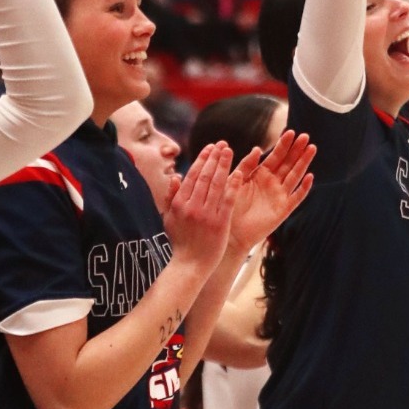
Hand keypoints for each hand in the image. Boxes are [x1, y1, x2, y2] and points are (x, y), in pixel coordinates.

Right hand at [163, 142, 236, 270]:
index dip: (202, 159)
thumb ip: (171, 197)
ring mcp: (206, 214)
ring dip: (223, 165)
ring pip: (216, 184)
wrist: (190, 265)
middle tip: (222, 143)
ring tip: (229, 151)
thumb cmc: (180, 242)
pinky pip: (228, 199)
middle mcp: (192, 206)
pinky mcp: (220, 223)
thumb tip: (176, 176)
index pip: (191, 176)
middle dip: (214, 157)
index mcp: (179, 204)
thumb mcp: (169, 218)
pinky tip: (239, 172)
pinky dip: (233, 185)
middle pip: (204, 176)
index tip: (210, 148)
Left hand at [227, 130, 315, 251]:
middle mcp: (272, 183)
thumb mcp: (235, 181)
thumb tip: (257, 149)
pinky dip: (303, 188)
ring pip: (295, 176)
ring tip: (312, 148)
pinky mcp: (283, 210)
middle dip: (297, 150)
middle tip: (305, 136)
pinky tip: (310, 176)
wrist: (229, 231)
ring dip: (303, 163)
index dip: (283, 145)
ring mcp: (279, 195)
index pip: (275, 156)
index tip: (291, 132)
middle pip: (288, 163)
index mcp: (260, 174)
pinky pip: (296, 197)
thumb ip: (246, 165)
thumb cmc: (229, 205)